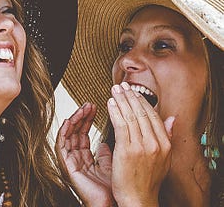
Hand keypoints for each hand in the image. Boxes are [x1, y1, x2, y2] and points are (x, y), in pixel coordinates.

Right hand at [55, 103, 114, 206]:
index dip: (87, 120)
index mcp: (86, 158)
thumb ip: (106, 153)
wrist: (112, 203)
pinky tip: (68, 121)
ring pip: (68, 136)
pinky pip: (62, 146)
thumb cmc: (112, 189)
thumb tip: (104, 143)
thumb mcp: (111, 164)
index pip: (84, 134)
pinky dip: (63, 132)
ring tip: (83, 108)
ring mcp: (71, 162)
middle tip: (88, 104)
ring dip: (74, 121)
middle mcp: (77, 158)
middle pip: (75, 133)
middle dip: (81, 117)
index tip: (94, 107)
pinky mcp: (67, 166)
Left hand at [108, 82, 174, 206]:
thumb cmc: (147, 179)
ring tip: (115, 90)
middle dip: (131, 96)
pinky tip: (110, 103)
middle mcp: (155, 143)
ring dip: (121, 100)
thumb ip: (166, 136)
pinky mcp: (126, 150)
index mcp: (164, 144)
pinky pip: (120, 125)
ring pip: (130, 116)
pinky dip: (115, 112)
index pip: (153, 115)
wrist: (138, 198)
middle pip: (141, 113)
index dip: (142, 101)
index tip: (134, 92)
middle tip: (122, 86)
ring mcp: (141, 147)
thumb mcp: (163, 158)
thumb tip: (171, 118)